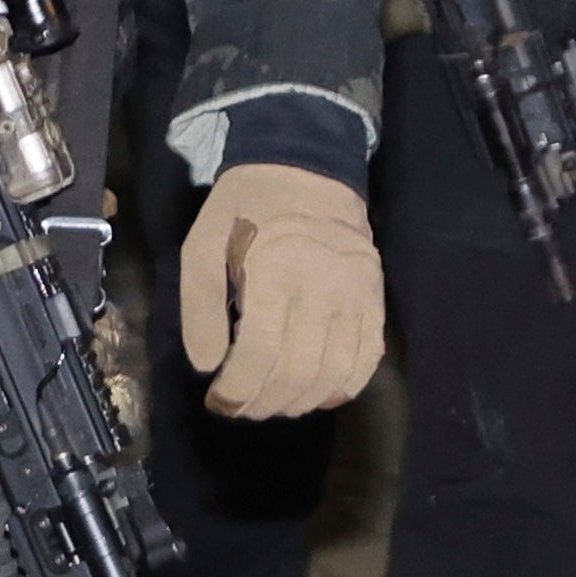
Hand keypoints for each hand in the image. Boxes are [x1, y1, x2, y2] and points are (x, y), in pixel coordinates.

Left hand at [178, 161, 384, 419]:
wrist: (307, 168)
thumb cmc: (245, 209)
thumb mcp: (201, 247)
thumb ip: (199, 309)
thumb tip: (209, 367)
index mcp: (274, 270)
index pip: (259, 353)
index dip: (237, 391)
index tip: (218, 401)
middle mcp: (322, 286)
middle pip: (298, 371)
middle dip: (265, 402)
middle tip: (242, 408)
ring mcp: (356, 293)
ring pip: (336, 372)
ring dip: (302, 401)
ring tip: (274, 403)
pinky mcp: (376, 296)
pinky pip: (368, 356)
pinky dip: (345, 386)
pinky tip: (318, 394)